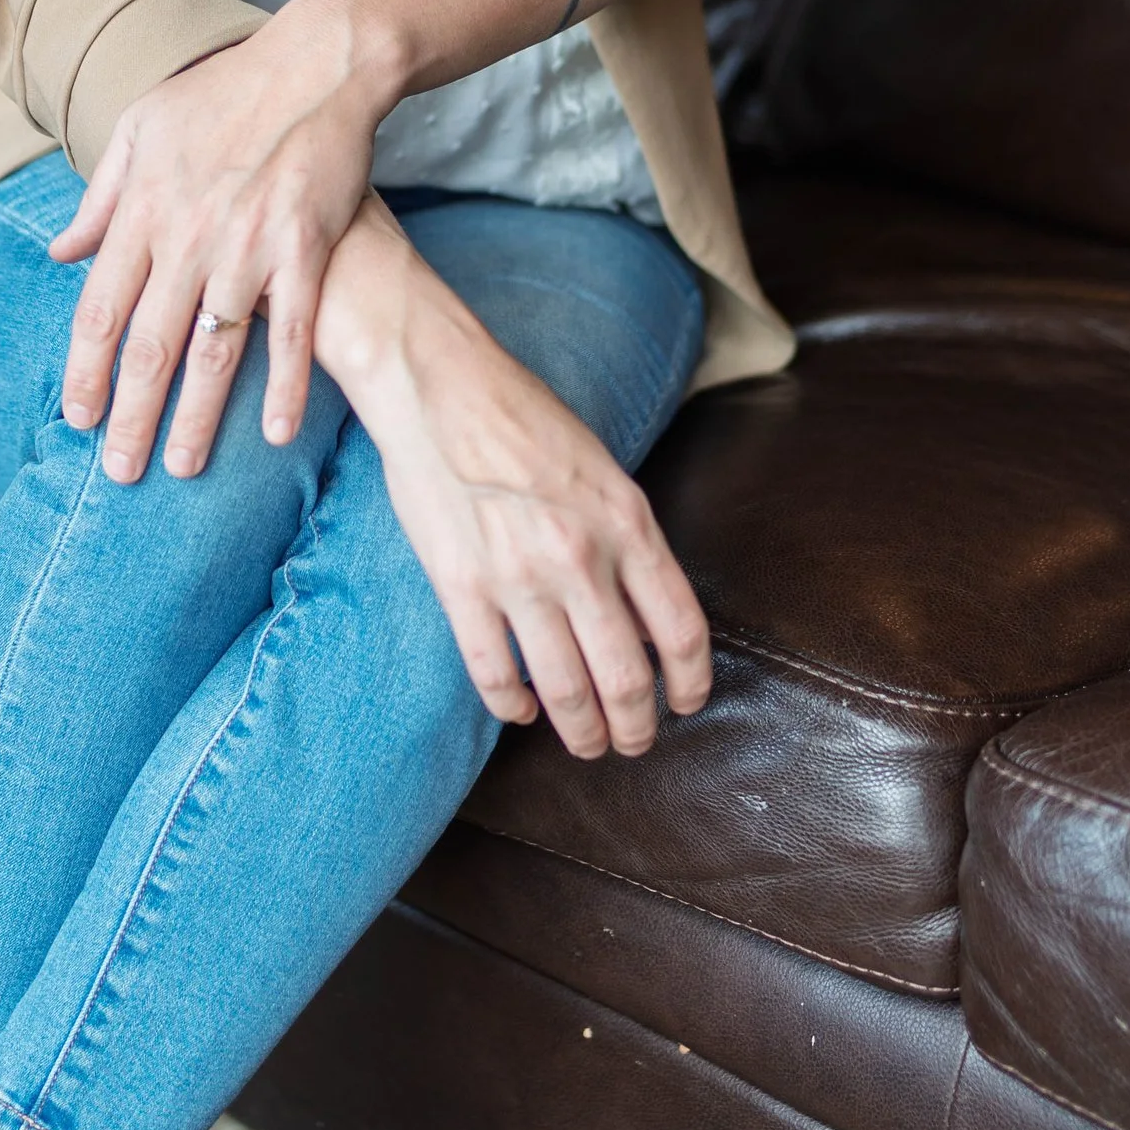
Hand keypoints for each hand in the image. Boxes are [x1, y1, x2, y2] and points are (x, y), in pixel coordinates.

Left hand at [50, 0, 388, 481]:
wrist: (314, 65)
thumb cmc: (222, 94)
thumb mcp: (142, 128)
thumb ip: (100, 197)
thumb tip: (61, 251)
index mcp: (143, 210)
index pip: (100, 311)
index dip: (85, 373)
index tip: (76, 420)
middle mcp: (189, 236)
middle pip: (151, 346)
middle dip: (131, 417)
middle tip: (119, 474)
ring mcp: (250, 247)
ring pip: (216, 352)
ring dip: (199, 418)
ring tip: (183, 468)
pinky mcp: (307, 249)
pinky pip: (295, 334)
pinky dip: (287, 387)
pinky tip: (279, 434)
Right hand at [319, 203, 710, 757]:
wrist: (439, 385)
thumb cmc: (522, 416)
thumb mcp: (602, 469)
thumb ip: (627, 539)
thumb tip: (643, 613)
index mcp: (627, 522)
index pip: (680, 629)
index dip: (690, 682)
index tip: (687, 704)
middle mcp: (581, 557)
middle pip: (626, 677)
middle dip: (636, 726)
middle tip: (634, 742)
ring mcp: (519, 577)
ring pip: (565, 688)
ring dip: (582, 731)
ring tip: (586, 744)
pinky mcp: (462, 587)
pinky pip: (494, 673)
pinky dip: (513, 706)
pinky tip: (523, 713)